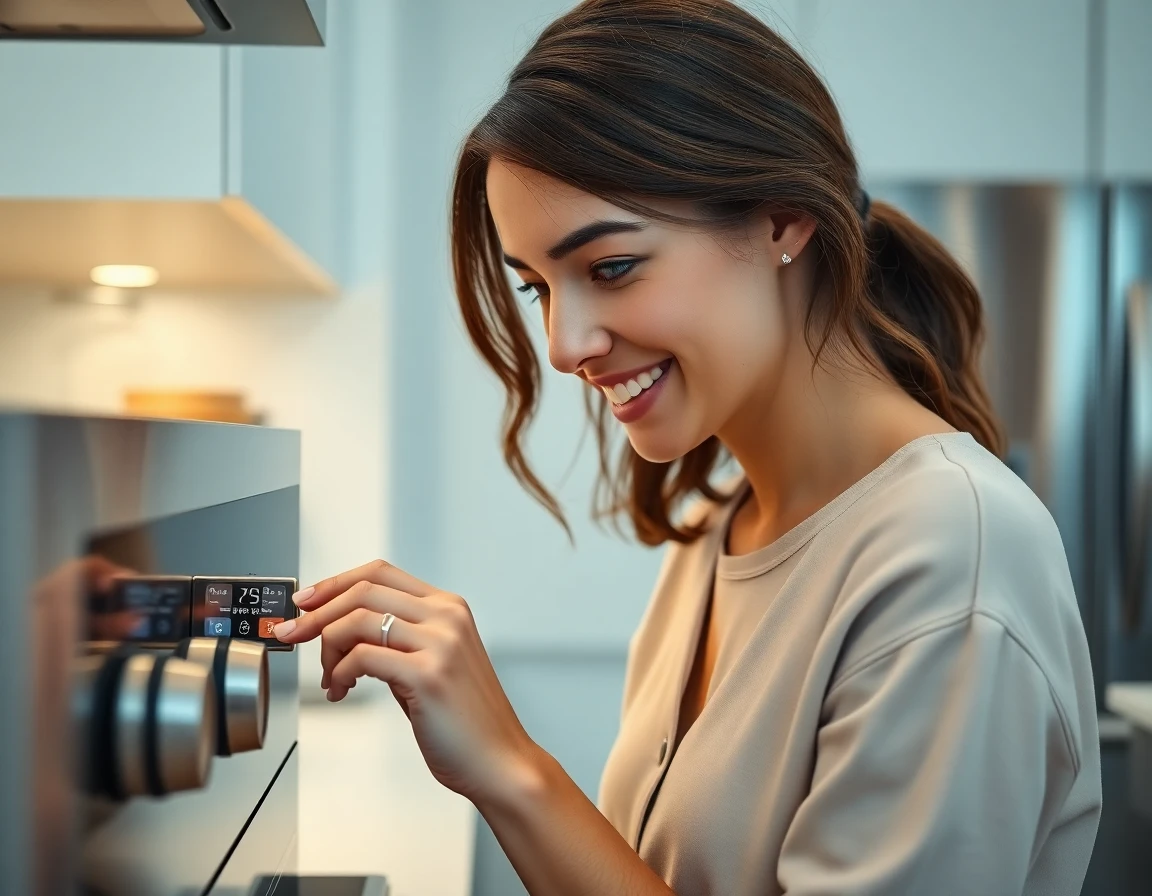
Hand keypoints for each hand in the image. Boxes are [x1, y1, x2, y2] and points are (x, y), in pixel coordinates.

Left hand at [273, 560, 539, 803]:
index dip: (335, 583)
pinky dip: (340, 673)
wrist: (501, 761)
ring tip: (330, 678)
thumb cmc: (467, 722)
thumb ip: (399, 642)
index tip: (306, 601)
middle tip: (293, 633)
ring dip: (328, 648)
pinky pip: (363, 657)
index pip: (381, 573)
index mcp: (449, 608)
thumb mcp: (435, 664)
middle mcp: (446, 617)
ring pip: (358, 621)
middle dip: (317, 612)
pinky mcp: (428, 674)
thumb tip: (345, 633)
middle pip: (364, 591)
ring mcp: (440, 643)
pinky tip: (342, 690)